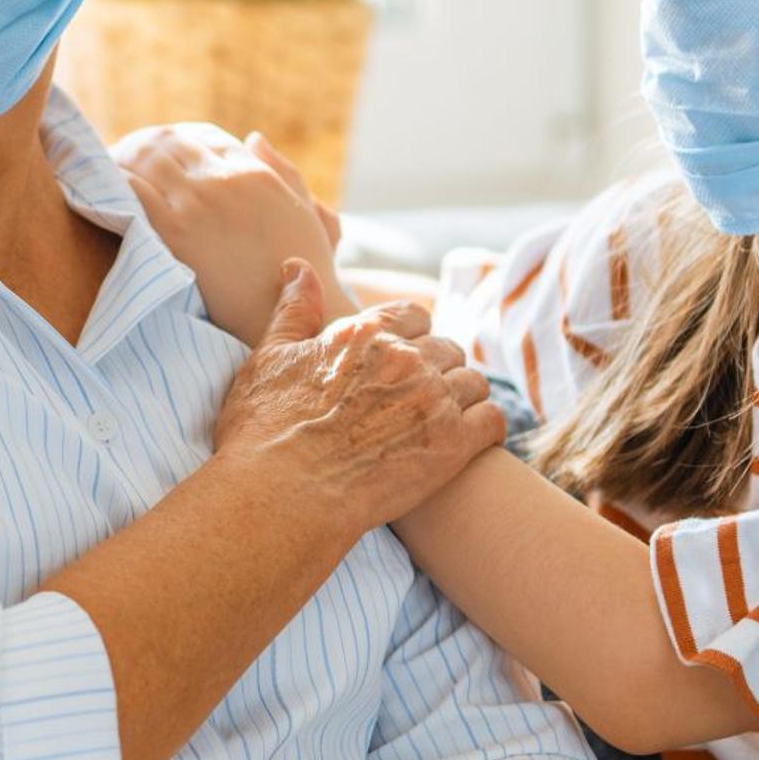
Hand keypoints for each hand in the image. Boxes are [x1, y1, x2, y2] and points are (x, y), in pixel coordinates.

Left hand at [120, 124, 343, 334]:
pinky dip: (113, 183)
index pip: (205, 136)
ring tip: (101, 168)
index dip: (177, 139)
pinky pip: (134, 191)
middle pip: (170, 142)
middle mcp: (225, 180)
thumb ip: (282, 171)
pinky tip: (100, 188)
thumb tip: (255, 137)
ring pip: (146, 159)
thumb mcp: (307, 214)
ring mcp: (199, 204)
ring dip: (121, 158)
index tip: (157, 149)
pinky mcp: (175, 232)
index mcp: (255, 173)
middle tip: (118, 155)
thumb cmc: (303, 273)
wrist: (288, 316)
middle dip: (142, 145)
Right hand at [204, 276, 505, 541]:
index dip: (411, 336)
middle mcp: (406, 359)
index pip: (415, 315)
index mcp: (365, 333)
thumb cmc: (265, 429)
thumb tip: (298, 266)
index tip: (401, 359)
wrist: (281, 494)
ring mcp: (433, 401)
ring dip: (462, 399)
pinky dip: (485, 428)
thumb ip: (294, 309)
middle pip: (448, 348)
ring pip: (473, 383)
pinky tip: (467, 442)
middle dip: (437, 369)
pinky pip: (493, 421)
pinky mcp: (452, 445)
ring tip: (440, 422)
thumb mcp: (270, 357)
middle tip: (417, 399)